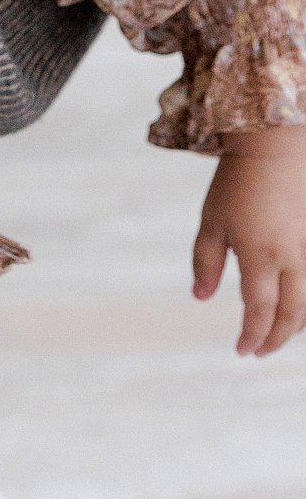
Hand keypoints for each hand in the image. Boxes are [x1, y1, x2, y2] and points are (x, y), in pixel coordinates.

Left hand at [194, 130, 305, 354]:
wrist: (274, 147)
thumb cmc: (236, 184)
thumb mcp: (211, 222)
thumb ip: (205, 263)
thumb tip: (201, 298)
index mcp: (260, 256)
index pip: (260, 310)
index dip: (252, 335)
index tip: (241, 351)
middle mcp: (292, 258)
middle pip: (293, 314)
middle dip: (276, 339)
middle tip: (259, 352)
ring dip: (297, 326)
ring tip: (277, 336)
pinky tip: (298, 309)